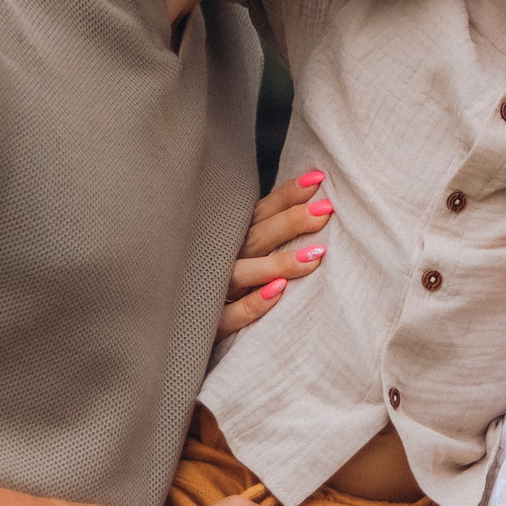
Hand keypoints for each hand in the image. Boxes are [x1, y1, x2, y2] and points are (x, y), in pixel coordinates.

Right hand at [219, 170, 335, 334]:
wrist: (180, 326)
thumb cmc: (224, 281)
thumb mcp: (241, 249)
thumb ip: (267, 227)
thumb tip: (313, 197)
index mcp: (230, 238)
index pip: (261, 212)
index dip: (288, 195)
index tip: (318, 178)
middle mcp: (222, 259)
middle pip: (257, 237)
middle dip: (291, 222)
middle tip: (324, 210)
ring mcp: (215, 291)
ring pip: (245, 273)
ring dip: (279, 263)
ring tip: (316, 255)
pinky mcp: (212, 324)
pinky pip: (232, 314)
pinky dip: (254, 304)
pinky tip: (279, 291)